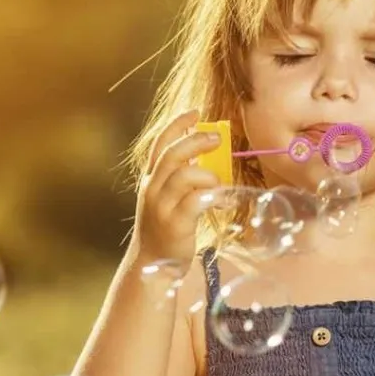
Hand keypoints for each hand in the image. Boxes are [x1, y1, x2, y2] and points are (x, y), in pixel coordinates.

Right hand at [132, 109, 220, 270]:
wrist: (150, 263)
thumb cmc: (165, 229)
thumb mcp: (166, 199)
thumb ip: (179, 179)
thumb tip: (203, 158)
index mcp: (150, 180)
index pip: (160, 144)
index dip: (176, 125)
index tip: (195, 112)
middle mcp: (152, 189)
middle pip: (172, 154)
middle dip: (196, 141)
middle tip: (218, 137)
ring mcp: (162, 207)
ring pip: (183, 176)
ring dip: (207, 174)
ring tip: (219, 182)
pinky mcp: (175, 224)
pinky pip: (196, 201)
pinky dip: (213, 197)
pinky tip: (223, 202)